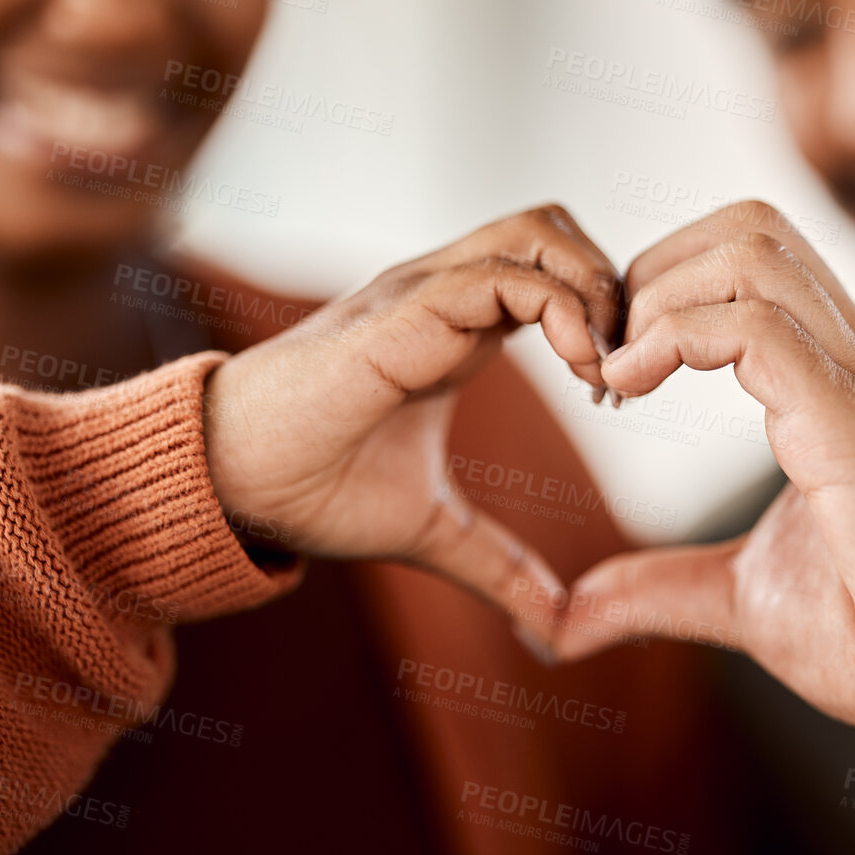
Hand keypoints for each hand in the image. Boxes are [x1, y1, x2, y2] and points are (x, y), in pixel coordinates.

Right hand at [202, 205, 619, 634]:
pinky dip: (561, 310)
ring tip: (604, 369)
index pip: (549, 269)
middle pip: (553, 228)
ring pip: (536, 233)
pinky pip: (502, 278)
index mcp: (455, 326)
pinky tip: (581, 370)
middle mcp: (443, 293)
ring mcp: (422, 293)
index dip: (601, 313)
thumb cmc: (312, 490)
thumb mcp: (432, 530)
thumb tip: (557, 626)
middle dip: (609, 283)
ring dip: (592, 289)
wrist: (231, 487)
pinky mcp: (403, 313)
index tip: (615, 392)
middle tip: (624, 366)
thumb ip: (499, 567)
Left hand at [552, 202, 854, 743]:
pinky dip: (674, 337)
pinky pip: (759, 328)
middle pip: (749, 227)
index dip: (664, 288)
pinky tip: (631, 388)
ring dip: (657, 296)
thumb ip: (661, 590)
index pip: (752, 257)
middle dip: (652, 272)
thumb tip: (569, 619)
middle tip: (604, 362)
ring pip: (752, 253)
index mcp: (840, 381)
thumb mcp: (747, 603)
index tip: (612, 372)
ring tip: (615, 377)